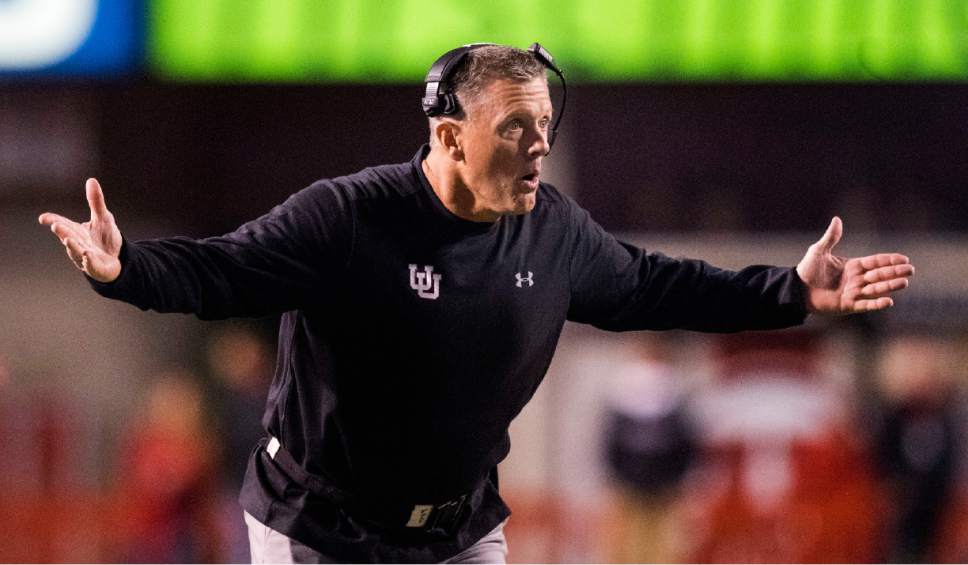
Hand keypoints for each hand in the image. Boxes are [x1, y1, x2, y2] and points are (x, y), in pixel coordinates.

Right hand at [38, 178, 121, 282]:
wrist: (118, 258)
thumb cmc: (106, 238)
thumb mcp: (103, 217)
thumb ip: (96, 201)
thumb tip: (91, 180)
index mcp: (76, 231)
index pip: (62, 224)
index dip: (52, 220)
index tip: (43, 218)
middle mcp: (77, 243)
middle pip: (67, 236)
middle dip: (62, 231)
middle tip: (55, 225)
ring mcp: (85, 256)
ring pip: (76, 251)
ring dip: (72, 246)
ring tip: (68, 239)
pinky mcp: (95, 267)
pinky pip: (91, 265)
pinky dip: (89, 260)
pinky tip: (88, 255)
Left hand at [796, 217, 913, 314]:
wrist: (796, 290)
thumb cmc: (807, 270)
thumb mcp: (818, 251)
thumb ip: (831, 237)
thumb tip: (837, 219)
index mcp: (853, 266)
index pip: (876, 262)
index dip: (890, 260)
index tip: (904, 259)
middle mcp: (856, 279)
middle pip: (880, 275)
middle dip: (895, 272)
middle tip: (910, 270)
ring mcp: (854, 293)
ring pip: (876, 289)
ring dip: (890, 286)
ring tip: (904, 283)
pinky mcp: (848, 305)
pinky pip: (865, 305)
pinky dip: (877, 304)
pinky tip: (889, 301)